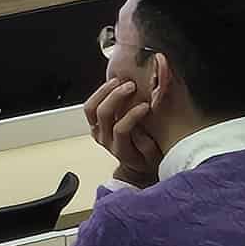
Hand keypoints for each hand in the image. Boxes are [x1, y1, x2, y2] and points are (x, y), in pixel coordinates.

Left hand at [85, 73, 164, 187]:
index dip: (132, 116)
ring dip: (104, 92)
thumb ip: (147, 146)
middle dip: (116, 97)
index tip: (146, 105)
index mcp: (121, 150)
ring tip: (119, 81)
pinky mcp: (94, 124)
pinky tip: (112, 84)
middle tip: (131, 86)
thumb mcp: (155, 157)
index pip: (121, 129)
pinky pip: (90, 107)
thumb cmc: (147, 159)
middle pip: (103, 115)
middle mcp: (105, 140)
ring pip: (91, 109)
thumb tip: (138, 129)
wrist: (135, 164)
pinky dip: (99, 93)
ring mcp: (97, 131)